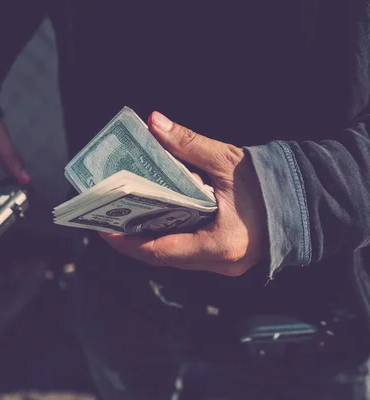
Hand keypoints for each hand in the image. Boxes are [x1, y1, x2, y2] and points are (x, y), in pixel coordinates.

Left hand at [100, 112, 267, 276]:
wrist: (311, 198)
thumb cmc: (274, 182)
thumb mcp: (229, 161)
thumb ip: (190, 144)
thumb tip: (155, 123)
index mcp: (221, 244)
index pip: (161, 252)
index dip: (128, 242)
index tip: (103, 228)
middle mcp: (221, 263)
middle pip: (164, 257)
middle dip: (133, 239)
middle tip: (108, 218)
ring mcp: (226, 264)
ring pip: (176, 257)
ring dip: (150, 238)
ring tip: (126, 216)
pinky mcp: (228, 257)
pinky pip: (190, 252)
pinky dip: (170, 236)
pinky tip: (157, 217)